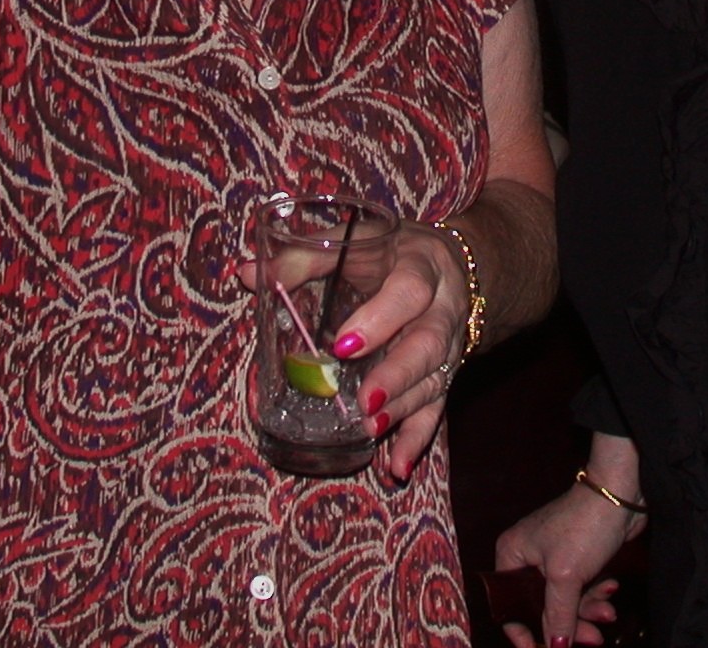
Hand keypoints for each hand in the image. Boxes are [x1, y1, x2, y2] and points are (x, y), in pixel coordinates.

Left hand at [235, 221, 469, 480]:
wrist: (458, 265)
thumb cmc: (393, 251)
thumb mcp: (357, 240)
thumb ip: (304, 256)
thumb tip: (248, 274)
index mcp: (420, 266)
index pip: (409, 291)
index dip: (381, 319)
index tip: (344, 345)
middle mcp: (441, 308)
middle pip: (428, 344)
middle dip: (397, 375)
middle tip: (363, 402)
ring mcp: (448, 345)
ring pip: (433, 380)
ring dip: (403, 410)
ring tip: (369, 431)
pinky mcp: (445, 373)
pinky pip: (436, 409)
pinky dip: (416, 439)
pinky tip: (396, 467)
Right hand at [494, 482, 640, 647]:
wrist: (622, 492)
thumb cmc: (585, 524)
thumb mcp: (566, 576)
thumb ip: (556, 617)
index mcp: (512, 556)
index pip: (509, 606)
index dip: (525, 633)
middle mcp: (528, 557)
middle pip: (541, 608)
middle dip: (568, 625)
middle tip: (590, 640)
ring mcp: (553, 557)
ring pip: (565, 601)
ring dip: (587, 611)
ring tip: (608, 614)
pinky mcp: (578, 558)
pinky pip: (581, 589)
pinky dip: (596, 595)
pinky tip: (610, 589)